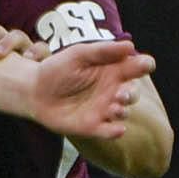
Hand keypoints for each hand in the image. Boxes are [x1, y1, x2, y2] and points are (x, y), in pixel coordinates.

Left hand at [25, 40, 154, 142]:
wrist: (34, 91)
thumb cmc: (57, 69)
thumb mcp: (78, 54)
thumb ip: (103, 50)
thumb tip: (130, 46)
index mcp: (114, 70)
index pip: (138, 68)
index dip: (144, 65)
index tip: (143, 65)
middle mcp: (113, 90)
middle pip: (134, 92)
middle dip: (132, 93)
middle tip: (122, 92)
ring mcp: (104, 109)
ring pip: (123, 112)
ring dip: (122, 110)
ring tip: (114, 106)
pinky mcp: (92, 126)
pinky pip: (109, 131)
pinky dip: (115, 132)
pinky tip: (118, 129)